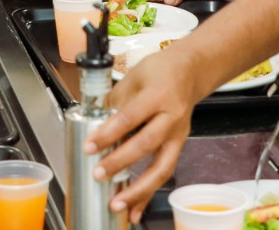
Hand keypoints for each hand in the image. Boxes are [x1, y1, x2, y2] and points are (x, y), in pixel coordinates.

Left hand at [87, 48, 202, 221]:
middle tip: (99, 174)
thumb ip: (115, 100)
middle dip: (121, 162)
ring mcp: (178, 134)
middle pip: (146, 144)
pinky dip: (148, 192)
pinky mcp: (179, 146)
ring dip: (139, 189)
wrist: (189, 72)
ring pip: (161, 166)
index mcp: (157, 94)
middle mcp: (171, 116)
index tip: (89, 146)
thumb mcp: (134, 76)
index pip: (130, 117)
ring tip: (118, 204)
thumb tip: (93, 123)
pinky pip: (164, 172)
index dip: (109, 133)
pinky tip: (135, 208)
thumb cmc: (159, 71)